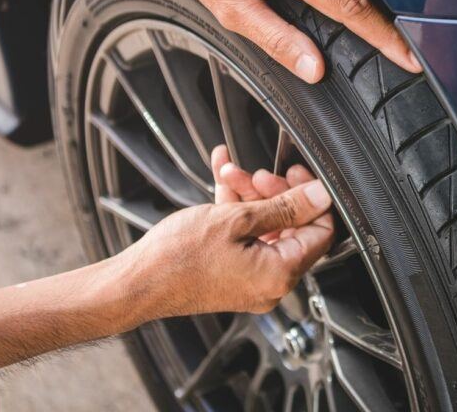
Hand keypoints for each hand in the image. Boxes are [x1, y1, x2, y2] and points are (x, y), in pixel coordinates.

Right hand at [114, 148, 334, 316]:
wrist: (135, 283)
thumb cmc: (177, 257)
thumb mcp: (236, 219)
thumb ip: (285, 206)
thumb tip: (321, 195)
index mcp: (280, 274)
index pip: (321, 232)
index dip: (312, 198)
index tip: (297, 175)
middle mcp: (272, 283)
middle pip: (292, 227)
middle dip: (273, 192)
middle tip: (256, 174)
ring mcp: (253, 280)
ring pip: (266, 228)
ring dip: (251, 196)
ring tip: (229, 173)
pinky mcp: (234, 274)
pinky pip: (246, 237)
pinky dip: (237, 210)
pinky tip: (223, 179)